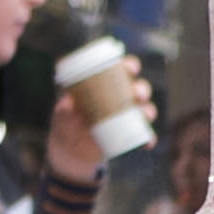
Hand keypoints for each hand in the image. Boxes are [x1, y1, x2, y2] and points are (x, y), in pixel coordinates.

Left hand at [46, 57, 153, 180]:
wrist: (70, 147)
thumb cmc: (68, 121)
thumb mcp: (64, 113)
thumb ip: (67, 109)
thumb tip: (72, 106)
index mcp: (109, 84)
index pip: (124, 71)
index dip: (131, 66)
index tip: (131, 68)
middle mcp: (123, 98)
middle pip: (139, 89)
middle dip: (142, 89)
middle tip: (137, 94)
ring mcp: (128, 117)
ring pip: (146, 110)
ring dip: (149, 111)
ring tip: (145, 115)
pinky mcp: (131, 136)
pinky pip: (144, 136)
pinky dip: (148, 139)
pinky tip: (148, 142)